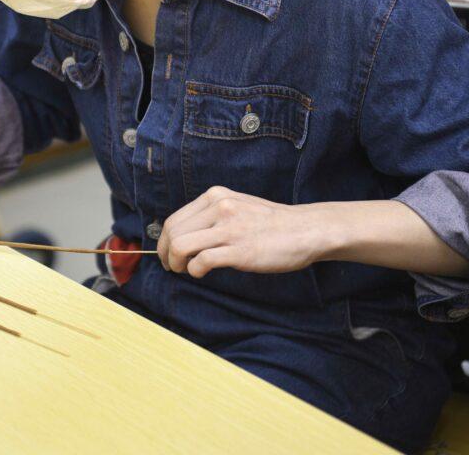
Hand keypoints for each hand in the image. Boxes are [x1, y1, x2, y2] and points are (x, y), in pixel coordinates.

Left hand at [156, 186, 328, 277]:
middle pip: (173, 232)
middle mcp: (220, 207)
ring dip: (176, 263)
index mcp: (216, 196)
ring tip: (184, 270)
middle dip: (165, 253)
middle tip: (172, 266)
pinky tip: (202, 273)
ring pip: (181, 245)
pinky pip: (201, 261)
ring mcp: (229, 228)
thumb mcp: (238, 205)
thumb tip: (185, 235)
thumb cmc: (272, 223)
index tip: (166, 253)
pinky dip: (195, 270)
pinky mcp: (239, 250)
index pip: (174, 219)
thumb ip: (212, 215)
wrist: (305, 230)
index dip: (164, 240)